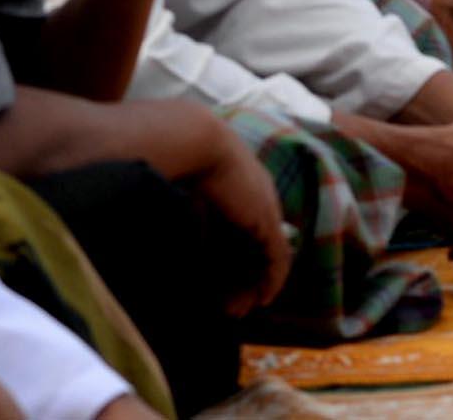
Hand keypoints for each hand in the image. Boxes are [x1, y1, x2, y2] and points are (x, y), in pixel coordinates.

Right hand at [190, 121, 293, 317]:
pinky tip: (263, 299)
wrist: (197, 143)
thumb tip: (175, 251)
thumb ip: (193, 223)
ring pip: (264, 257)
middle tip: (231, 308)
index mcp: (237, 189)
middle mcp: (256, 199)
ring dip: (253, 285)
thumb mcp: (188, 197)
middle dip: (242, 280)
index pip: (241, 235)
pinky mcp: (268, 221)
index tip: (219, 287)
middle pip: (253, 249)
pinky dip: (272, 280)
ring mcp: (264, 210)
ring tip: (241, 309)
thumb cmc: (181, 163)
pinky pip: (277, 258)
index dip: (231, 263)